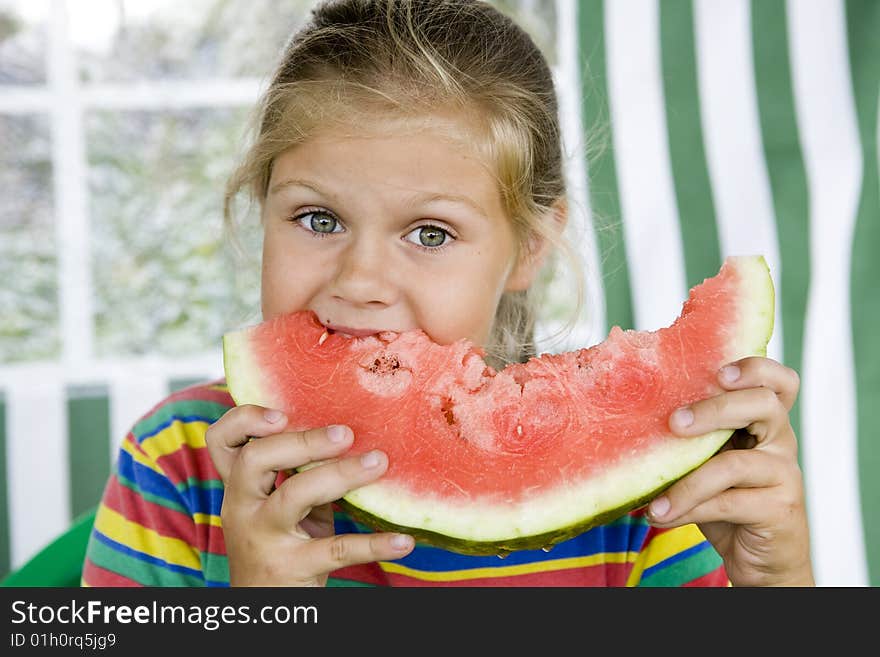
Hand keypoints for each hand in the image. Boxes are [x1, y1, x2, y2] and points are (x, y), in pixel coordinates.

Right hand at [205, 405, 413, 585]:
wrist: (266, 611)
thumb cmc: (284, 549)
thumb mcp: (285, 509)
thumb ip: (303, 475)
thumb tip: (349, 435)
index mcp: (240, 489)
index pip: (221, 442)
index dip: (245, 420)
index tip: (282, 412)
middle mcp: (242, 509)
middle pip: (256, 459)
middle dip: (302, 440)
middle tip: (346, 434)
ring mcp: (263, 539)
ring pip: (295, 495)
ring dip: (340, 474)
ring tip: (378, 462)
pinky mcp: (291, 569)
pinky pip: (337, 551)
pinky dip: (374, 544)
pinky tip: (403, 540)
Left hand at [646, 357, 813, 586]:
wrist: (760, 558)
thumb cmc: (725, 499)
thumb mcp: (707, 462)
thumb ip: (690, 438)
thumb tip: (629, 417)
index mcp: (764, 421)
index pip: (778, 381)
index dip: (754, 368)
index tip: (718, 372)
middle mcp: (781, 440)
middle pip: (762, 404)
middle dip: (714, 409)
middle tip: (674, 423)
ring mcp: (784, 474)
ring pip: (736, 464)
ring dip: (688, 482)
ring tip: (653, 501)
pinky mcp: (779, 509)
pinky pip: (729, 503)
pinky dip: (689, 509)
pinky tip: (661, 515)